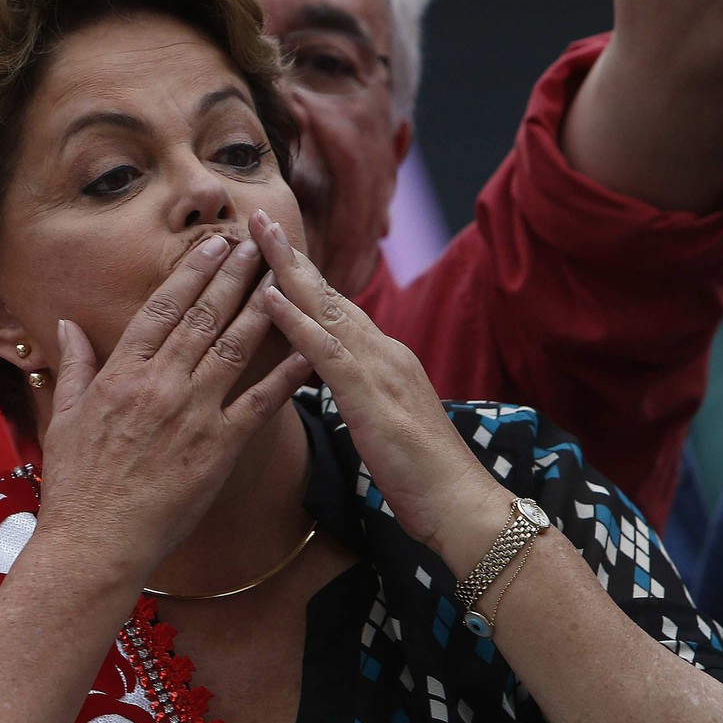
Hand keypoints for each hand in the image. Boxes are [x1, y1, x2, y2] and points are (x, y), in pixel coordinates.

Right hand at [36, 233, 314, 574]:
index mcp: (121, 374)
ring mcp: (192, 415)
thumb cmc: (75, 485)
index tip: (212, 245)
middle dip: (232, 276)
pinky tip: (308, 349)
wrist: (95, 543)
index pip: (161, 309)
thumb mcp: (63, 417)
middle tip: (256, 244)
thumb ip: (74, 366)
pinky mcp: (218, 449)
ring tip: (283, 277)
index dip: (190, 273)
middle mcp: (159, 385)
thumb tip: (68, 326)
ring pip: (234, 348)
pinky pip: (260, 403)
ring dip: (261, 308)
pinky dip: (286, 374)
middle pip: (203, 318)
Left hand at [253, 208, 507, 551]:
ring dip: (288, 270)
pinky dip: (295, 321)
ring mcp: (379, 369)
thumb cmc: (421, 475)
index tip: (273, 245)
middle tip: (258, 216)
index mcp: (383, 359)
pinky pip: (326, 350)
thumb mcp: (382, 422)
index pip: (335, 308)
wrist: (463, 506)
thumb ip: (359, 392)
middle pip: (328, 294)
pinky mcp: (371, 395)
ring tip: (258, 234)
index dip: (303, 276)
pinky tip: (269, 296)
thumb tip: (328, 377)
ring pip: (325, 308)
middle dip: (291, 255)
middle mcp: (383, 351)